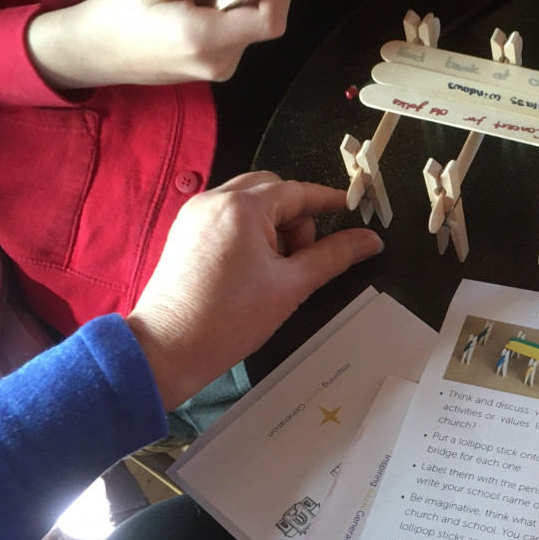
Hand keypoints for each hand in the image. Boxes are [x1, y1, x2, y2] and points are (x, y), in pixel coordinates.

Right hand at [27, 0, 291, 89]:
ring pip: (250, 26)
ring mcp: (217, 70)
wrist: (91, 52)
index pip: (270, 19)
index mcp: (206, 40)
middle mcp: (219, 62)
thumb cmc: (117, 12)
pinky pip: (235, 35)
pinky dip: (229, 10)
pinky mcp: (212, 69)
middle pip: (263, 20)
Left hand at [126, 172, 382, 408]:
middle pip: (272, 190)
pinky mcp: (185, 233)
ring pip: (249, 203)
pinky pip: (227, 217)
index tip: (350, 209)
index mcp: (242, 208)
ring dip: (273, 225)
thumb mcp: (291, 286)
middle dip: (296, 217)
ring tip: (275, 270)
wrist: (169, 349)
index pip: (297, 191)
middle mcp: (214, 201)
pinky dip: (249, 233)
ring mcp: (195, 215)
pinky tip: (253, 270)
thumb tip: (369, 240)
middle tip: (304, 257)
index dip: (328, 200)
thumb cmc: (226, 320)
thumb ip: (334, 257)